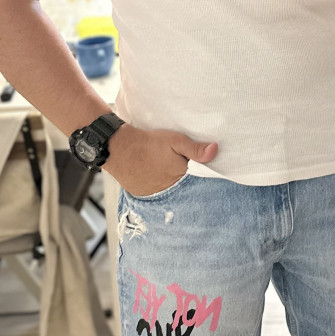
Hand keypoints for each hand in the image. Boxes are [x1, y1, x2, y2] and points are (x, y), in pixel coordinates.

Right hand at [102, 125, 217, 196]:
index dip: (202, 177)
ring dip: (173, 185)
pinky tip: (157, 178)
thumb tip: (215, 151)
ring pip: (170, 192)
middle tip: (186, 173)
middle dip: (188, 183)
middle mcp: (169, 190)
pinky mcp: (142, 194)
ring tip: (169, 174)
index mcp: (181, 177)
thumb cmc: (149, 143)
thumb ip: (195, 149)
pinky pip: (156, 193)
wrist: (119, 148)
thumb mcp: (176, 141)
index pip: (198, 182)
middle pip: (184, 188)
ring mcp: (155, 194)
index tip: (206, 174)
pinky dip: (159, 188)